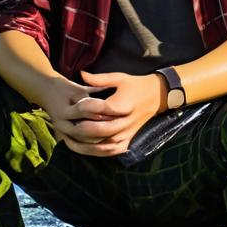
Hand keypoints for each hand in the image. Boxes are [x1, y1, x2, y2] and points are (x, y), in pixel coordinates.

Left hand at [40, 70, 162, 157]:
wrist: (156, 96)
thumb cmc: (135, 85)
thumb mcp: (119, 78)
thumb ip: (99, 79)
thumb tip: (81, 74)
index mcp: (123, 104)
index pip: (102, 109)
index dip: (87, 108)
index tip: (75, 105)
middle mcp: (126, 121)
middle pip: (102, 130)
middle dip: (84, 129)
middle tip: (69, 126)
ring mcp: (128, 133)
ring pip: (105, 144)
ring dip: (88, 144)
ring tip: (71, 139)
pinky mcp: (129, 139)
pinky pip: (112, 151)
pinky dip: (99, 152)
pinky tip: (86, 149)